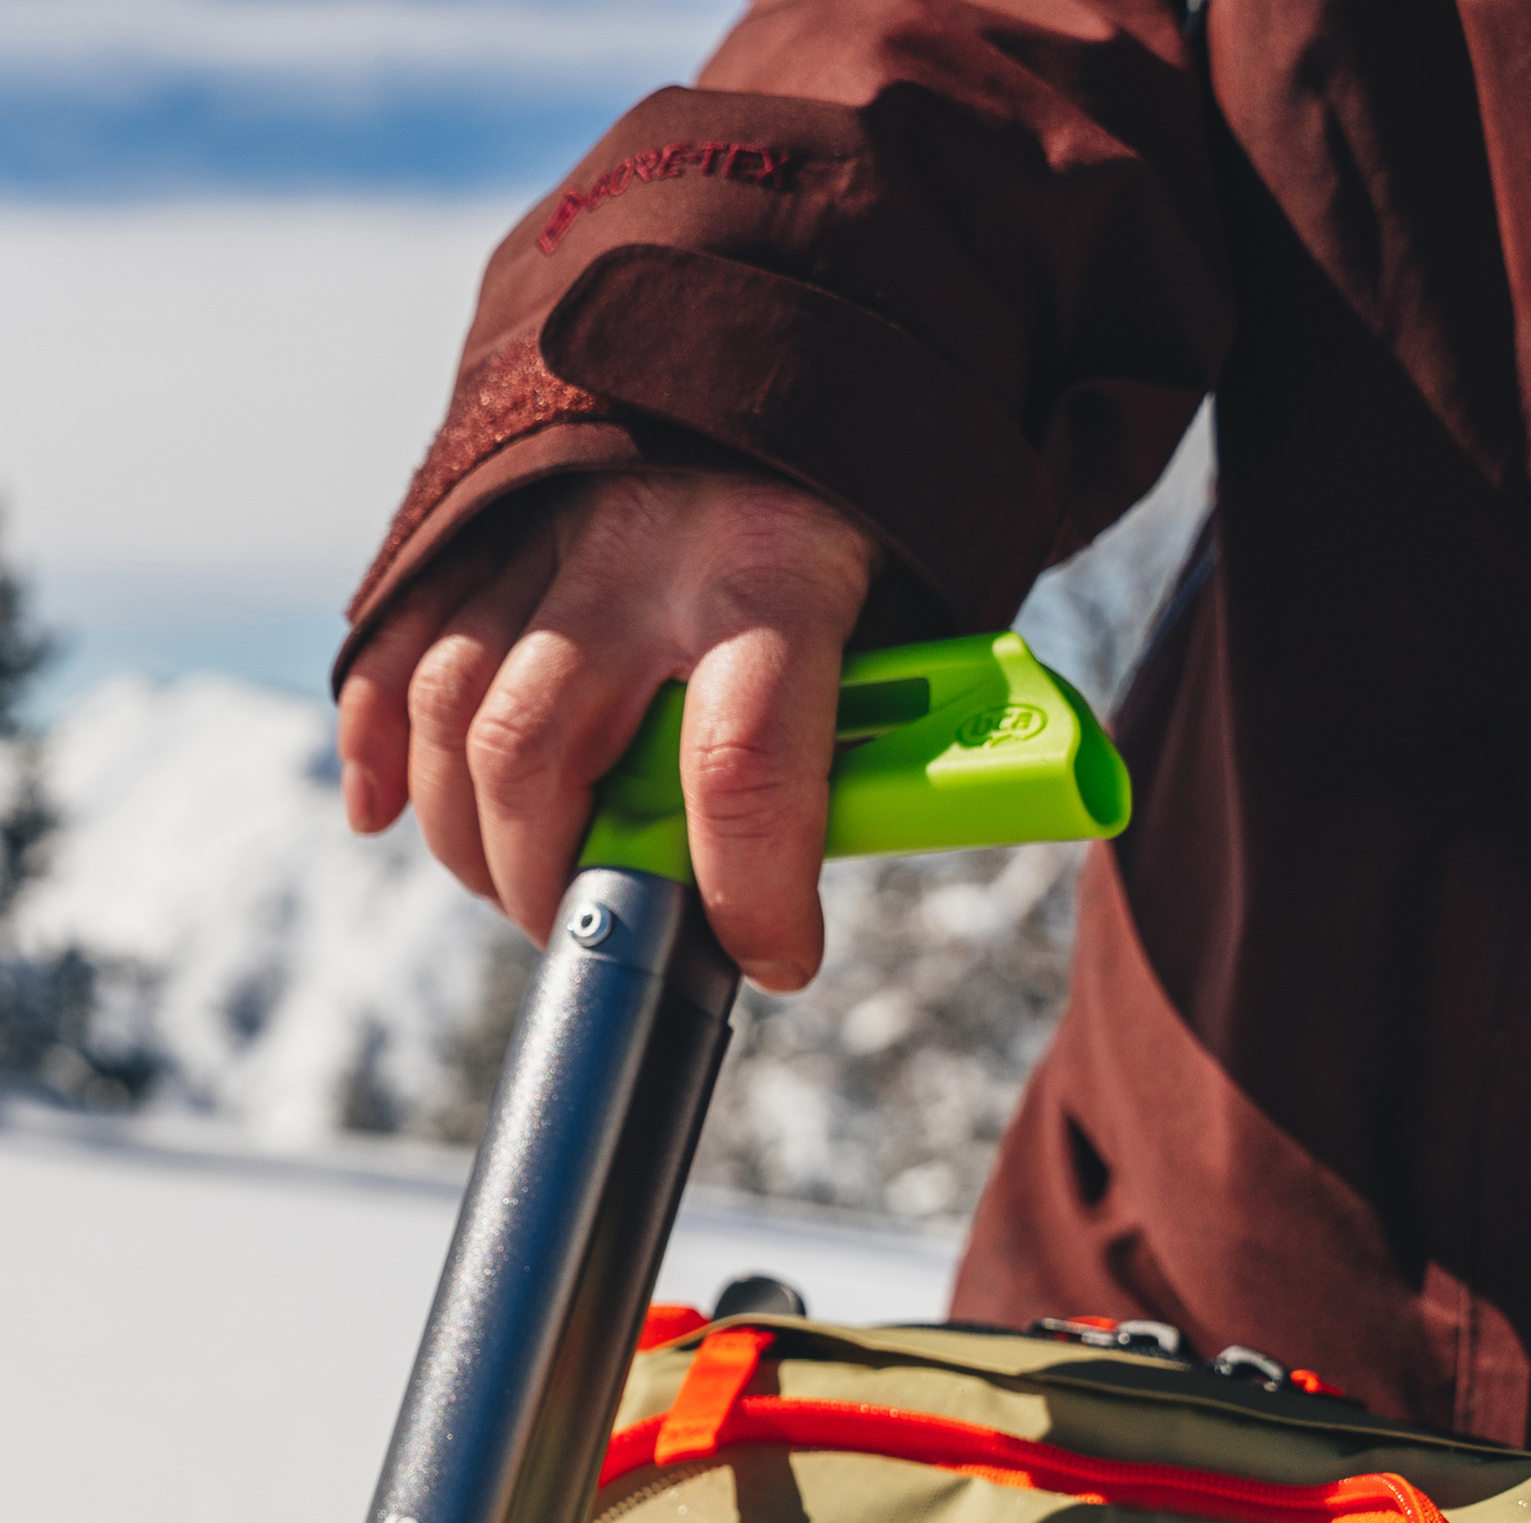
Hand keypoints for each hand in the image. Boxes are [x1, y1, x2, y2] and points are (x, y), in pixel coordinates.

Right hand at [337, 465, 881, 986]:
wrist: (776, 304)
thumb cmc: (851, 498)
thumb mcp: (901, 603)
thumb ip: (853, 729)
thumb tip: (784, 888)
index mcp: (776, 565)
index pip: (742, 766)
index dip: (748, 893)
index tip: (771, 957)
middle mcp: (637, 546)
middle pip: (535, 755)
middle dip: (556, 885)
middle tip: (598, 928)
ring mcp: (538, 524)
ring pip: (449, 711)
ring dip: (469, 837)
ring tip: (528, 885)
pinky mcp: (476, 516)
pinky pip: (395, 646)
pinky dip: (377, 745)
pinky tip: (383, 811)